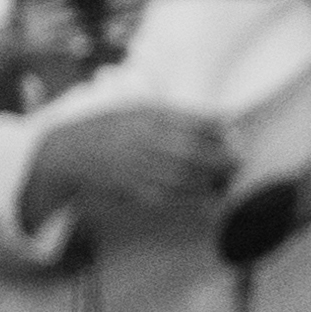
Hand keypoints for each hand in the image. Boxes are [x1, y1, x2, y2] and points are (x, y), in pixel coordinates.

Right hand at [33, 104, 240, 247]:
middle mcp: (151, 143)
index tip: (232, 136)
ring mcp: (145, 170)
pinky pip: (178, 200)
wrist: (73, 152)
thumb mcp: (144, 108)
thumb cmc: (112, 126)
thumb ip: (180, 116)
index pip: (203, 124)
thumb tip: (222, 122)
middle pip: (203, 154)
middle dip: (228, 160)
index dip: (225, 131)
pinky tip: (209, 200)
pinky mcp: (140, 192)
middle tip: (237, 162)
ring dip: (217, 182)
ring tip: (225, 180)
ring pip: (194, 180)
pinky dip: (199, 202)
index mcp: (155, 118)